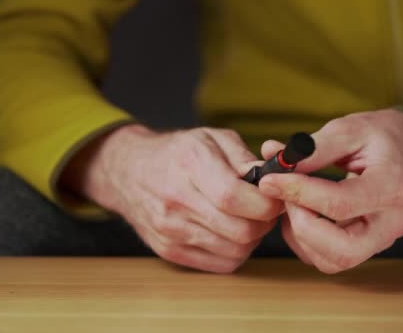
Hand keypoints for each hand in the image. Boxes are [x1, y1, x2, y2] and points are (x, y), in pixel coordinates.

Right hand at [62, 125, 282, 272]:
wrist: (128, 172)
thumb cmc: (177, 152)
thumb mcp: (212, 137)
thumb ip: (245, 158)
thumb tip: (273, 181)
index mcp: (190, 163)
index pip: (234, 196)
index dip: (266, 202)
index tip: (274, 196)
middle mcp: (177, 199)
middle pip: (241, 230)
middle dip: (264, 222)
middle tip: (263, 208)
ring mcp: (170, 229)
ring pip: (235, 251)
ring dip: (251, 238)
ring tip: (246, 218)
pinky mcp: (169, 250)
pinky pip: (220, 264)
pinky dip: (234, 251)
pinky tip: (229, 231)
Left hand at [258, 109, 402, 272]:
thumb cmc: (382, 137)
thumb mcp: (350, 129)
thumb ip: (313, 148)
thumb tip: (274, 159)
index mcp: (392, 188)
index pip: (339, 204)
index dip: (298, 192)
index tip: (268, 180)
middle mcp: (390, 224)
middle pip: (341, 250)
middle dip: (301, 225)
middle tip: (284, 195)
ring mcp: (379, 241)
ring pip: (331, 261)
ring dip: (299, 235)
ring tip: (291, 200)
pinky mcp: (365, 247)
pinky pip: (327, 259)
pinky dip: (304, 240)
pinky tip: (300, 211)